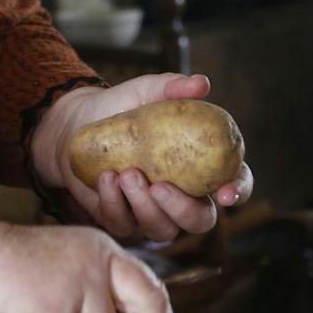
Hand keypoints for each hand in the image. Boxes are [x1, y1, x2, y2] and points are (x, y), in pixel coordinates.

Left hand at [34, 72, 255, 243]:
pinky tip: (105, 179)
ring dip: (144, 206)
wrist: (75, 124)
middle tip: (160, 187)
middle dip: (183, 209)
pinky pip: (123, 224)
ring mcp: (152, 212)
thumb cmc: (120, 109)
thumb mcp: (145, 93)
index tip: (225, 192)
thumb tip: (201, 83)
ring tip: (125, 174)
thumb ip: (173, 88)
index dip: (237, 191)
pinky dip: (114, 204)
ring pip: (162, 229)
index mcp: (202, 166)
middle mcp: (183, 196)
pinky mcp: (121, 219)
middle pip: (201, 220)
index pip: (233, 183)